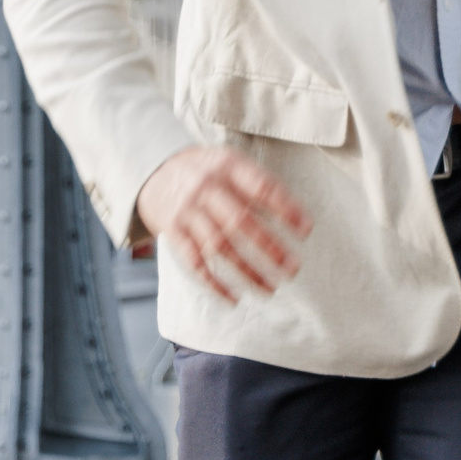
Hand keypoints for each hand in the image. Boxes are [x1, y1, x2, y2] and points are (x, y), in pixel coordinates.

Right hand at [134, 146, 311, 304]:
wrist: (153, 168)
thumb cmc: (205, 169)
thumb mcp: (230, 161)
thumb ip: (256, 183)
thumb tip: (295, 214)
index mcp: (227, 166)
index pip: (261, 188)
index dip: (286, 209)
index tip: (306, 230)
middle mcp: (206, 187)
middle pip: (241, 222)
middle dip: (270, 248)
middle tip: (293, 269)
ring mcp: (188, 210)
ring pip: (220, 246)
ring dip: (247, 271)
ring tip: (270, 289)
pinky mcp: (172, 231)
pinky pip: (194, 262)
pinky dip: (214, 283)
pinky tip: (233, 298)